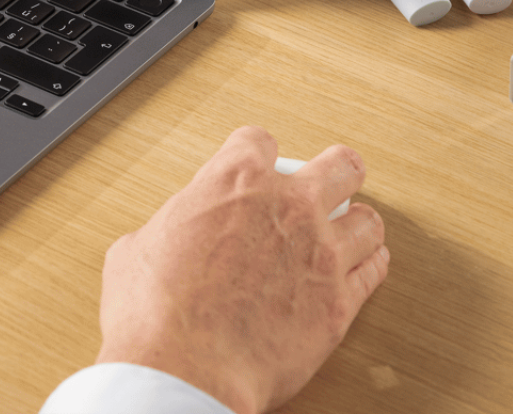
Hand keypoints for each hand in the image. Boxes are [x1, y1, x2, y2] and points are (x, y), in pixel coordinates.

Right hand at [93, 127, 388, 413]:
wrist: (186, 370)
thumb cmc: (154, 314)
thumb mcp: (137, 249)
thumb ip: (169, 229)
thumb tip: (167, 239)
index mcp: (233, 181)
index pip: (258, 140)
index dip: (255, 151)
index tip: (257, 162)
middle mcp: (286, 207)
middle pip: (338, 165)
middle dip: (336, 169)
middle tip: (331, 178)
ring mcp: (320, 252)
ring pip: (367, 220)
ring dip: (358, 221)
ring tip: (353, 226)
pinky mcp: (339, 301)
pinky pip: (375, 272)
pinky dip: (372, 265)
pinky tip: (368, 264)